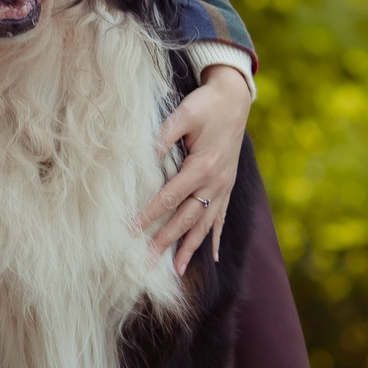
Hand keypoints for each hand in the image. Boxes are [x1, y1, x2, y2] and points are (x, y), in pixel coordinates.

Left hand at [138, 64, 249, 275]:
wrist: (235, 98)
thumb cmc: (206, 104)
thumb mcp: (184, 114)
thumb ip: (163, 135)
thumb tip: (142, 156)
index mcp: (202, 166)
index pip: (170, 197)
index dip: (150, 215)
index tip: (132, 231)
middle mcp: (215, 182)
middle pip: (187, 218)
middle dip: (166, 241)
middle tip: (147, 262)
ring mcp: (224, 187)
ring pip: (205, 224)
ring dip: (191, 247)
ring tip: (177, 270)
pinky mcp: (228, 186)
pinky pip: (221, 218)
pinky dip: (215, 238)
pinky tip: (214, 257)